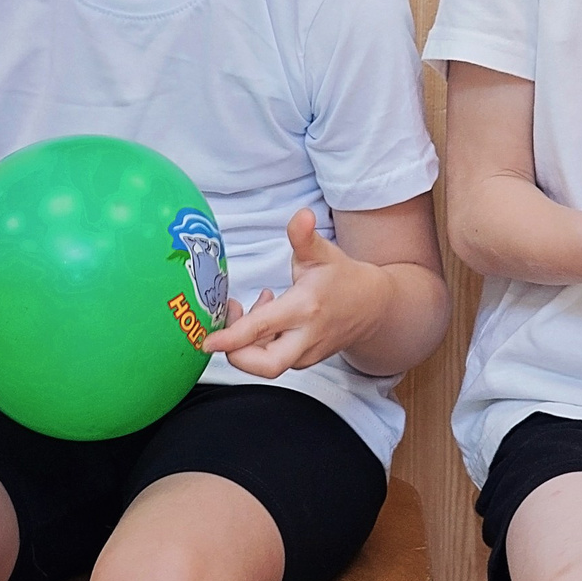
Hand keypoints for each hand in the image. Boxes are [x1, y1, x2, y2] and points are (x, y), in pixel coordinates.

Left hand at [203, 210, 393, 377]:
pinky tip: (267, 319)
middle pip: (264, 365)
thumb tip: (301, 215)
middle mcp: (306, 336)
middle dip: (236, 355)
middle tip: (226, 329)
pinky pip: (276, 359)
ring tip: (254, 309)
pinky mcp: (306, 361)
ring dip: (250, 343)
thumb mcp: (323, 252)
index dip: (231, 338)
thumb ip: (304, 236)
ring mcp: (307, 353)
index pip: (261, 328)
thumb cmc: (343, 277)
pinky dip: (262, 344)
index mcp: (305, 308)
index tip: (208, 340)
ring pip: (268, 363)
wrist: (374, 306)